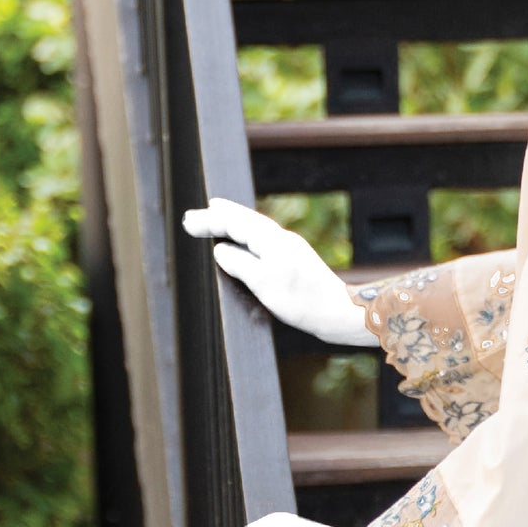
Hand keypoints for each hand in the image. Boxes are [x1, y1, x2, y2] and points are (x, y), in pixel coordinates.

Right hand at [184, 197, 373, 348]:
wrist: (339, 312)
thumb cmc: (302, 301)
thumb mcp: (263, 283)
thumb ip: (239, 263)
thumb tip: (221, 250)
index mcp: (271, 240)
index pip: (234, 222)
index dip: (209, 221)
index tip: (188, 222)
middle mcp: (281, 237)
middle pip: (244, 219)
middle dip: (219, 215)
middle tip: (196, 214)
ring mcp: (289, 247)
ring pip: (255, 227)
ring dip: (233, 221)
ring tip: (216, 216)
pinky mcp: (294, 259)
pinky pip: (263, 238)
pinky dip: (247, 234)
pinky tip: (245, 241)